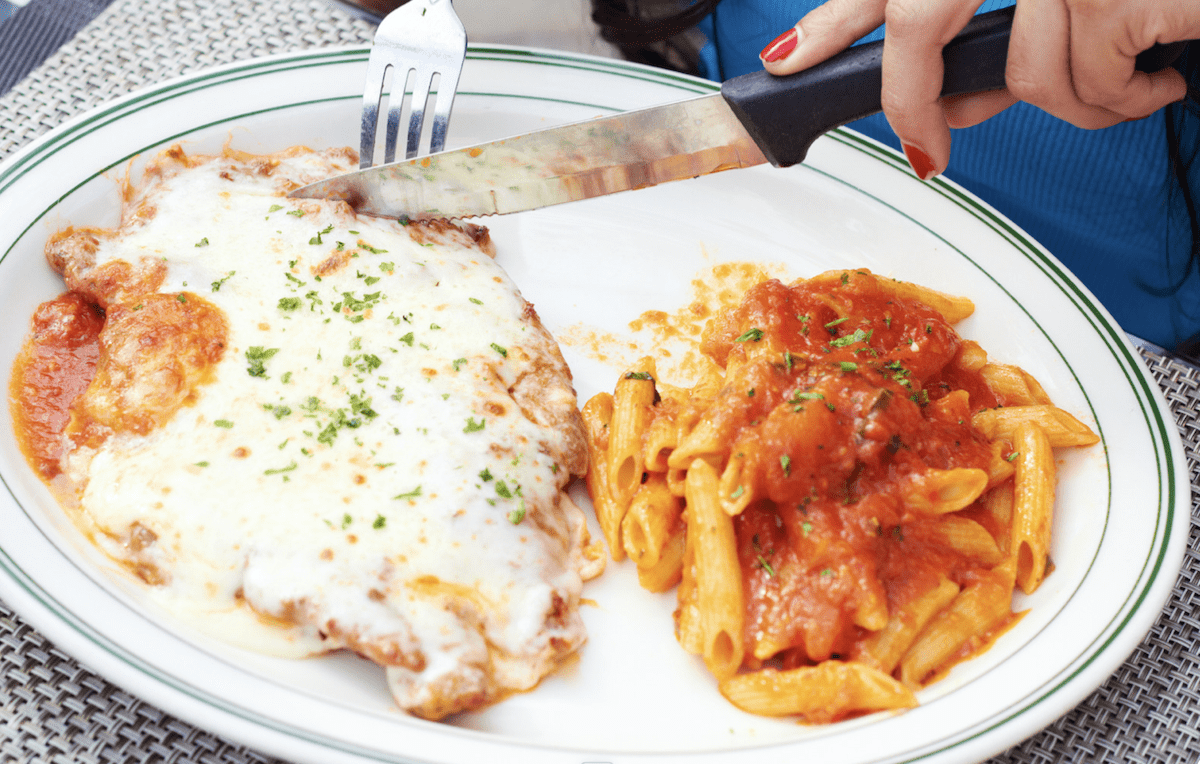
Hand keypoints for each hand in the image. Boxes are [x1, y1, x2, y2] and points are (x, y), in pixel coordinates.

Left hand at [759, 0, 1197, 179]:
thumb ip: (997, 35)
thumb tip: (947, 101)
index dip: (832, 22)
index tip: (785, 63)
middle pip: (920, 23)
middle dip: (913, 101)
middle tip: (927, 152)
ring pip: (1026, 75)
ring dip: (1076, 102)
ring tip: (1128, 81)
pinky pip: (1092, 85)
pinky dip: (1126, 100)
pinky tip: (1159, 75)